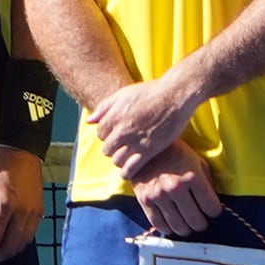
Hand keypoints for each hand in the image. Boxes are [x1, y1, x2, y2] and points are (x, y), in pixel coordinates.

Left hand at [0, 147, 44, 264]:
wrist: (23, 150)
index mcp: (4, 206)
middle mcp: (22, 214)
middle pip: (7, 249)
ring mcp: (34, 214)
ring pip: (20, 246)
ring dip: (3, 255)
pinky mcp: (40, 213)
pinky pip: (28, 238)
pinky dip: (15, 246)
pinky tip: (4, 243)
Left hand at [87, 71, 201, 180]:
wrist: (175, 96)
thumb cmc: (150, 92)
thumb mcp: (123, 94)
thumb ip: (104, 107)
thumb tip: (90, 120)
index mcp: (114, 117)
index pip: (100, 133)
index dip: (107, 134)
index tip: (115, 134)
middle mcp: (122, 131)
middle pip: (107, 148)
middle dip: (112, 148)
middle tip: (120, 146)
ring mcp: (135, 142)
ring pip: (117, 160)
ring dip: (119, 160)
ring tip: (125, 156)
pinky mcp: (149, 151)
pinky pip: (131, 168)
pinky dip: (127, 172)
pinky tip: (128, 171)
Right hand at [130, 144, 223, 236]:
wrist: (145, 148)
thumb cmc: (176, 154)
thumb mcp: (198, 163)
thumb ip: (207, 183)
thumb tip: (213, 205)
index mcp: (193, 177)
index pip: (211, 208)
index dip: (214, 211)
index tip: (211, 210)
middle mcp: (176, 188)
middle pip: (195, 221)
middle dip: (201, 224)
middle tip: (200, 221)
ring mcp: (159, 195)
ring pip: (178, 226)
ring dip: (186, 229)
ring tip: (187, 225)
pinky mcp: (144, 200)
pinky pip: (159, 224)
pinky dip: (168, 229)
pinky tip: (172, 225)